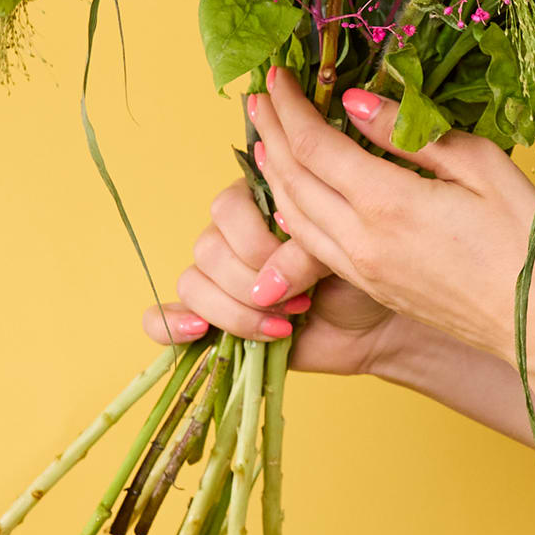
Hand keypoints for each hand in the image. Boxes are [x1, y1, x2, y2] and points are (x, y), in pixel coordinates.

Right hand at [138, 180, 399, 376]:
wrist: (375, 327)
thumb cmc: (361, 275)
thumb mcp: (341, 254)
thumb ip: (303, 253)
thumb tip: (268, 278)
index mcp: (259, 202)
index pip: (226, 208)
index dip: (255, 244)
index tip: (298, 268)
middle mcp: (231, 235)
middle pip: (207, 249)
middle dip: (251, 283)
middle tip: (300, 303)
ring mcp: (218, 277)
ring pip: (192, 284)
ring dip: (236, 311)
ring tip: (282, 326)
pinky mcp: (210, 318)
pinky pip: (159, 318)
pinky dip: (171, 325)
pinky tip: (200, 331)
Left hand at [247, 69, 534, 368]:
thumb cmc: (524, 240)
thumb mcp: (481, 167)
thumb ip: (412, 134)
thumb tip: (355, 102)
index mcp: (388, 202)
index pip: (315, 145)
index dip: (290, 107)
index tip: (277, 75)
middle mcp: (361, 239)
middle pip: (292, 177)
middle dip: (271, 131)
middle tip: (259, 95)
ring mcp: (361, 268)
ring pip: (292, 212)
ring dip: (271, 170)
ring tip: (264, 135)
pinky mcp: (369, 286)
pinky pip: (309, 242)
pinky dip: (289, 208)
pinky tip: (288, 193)